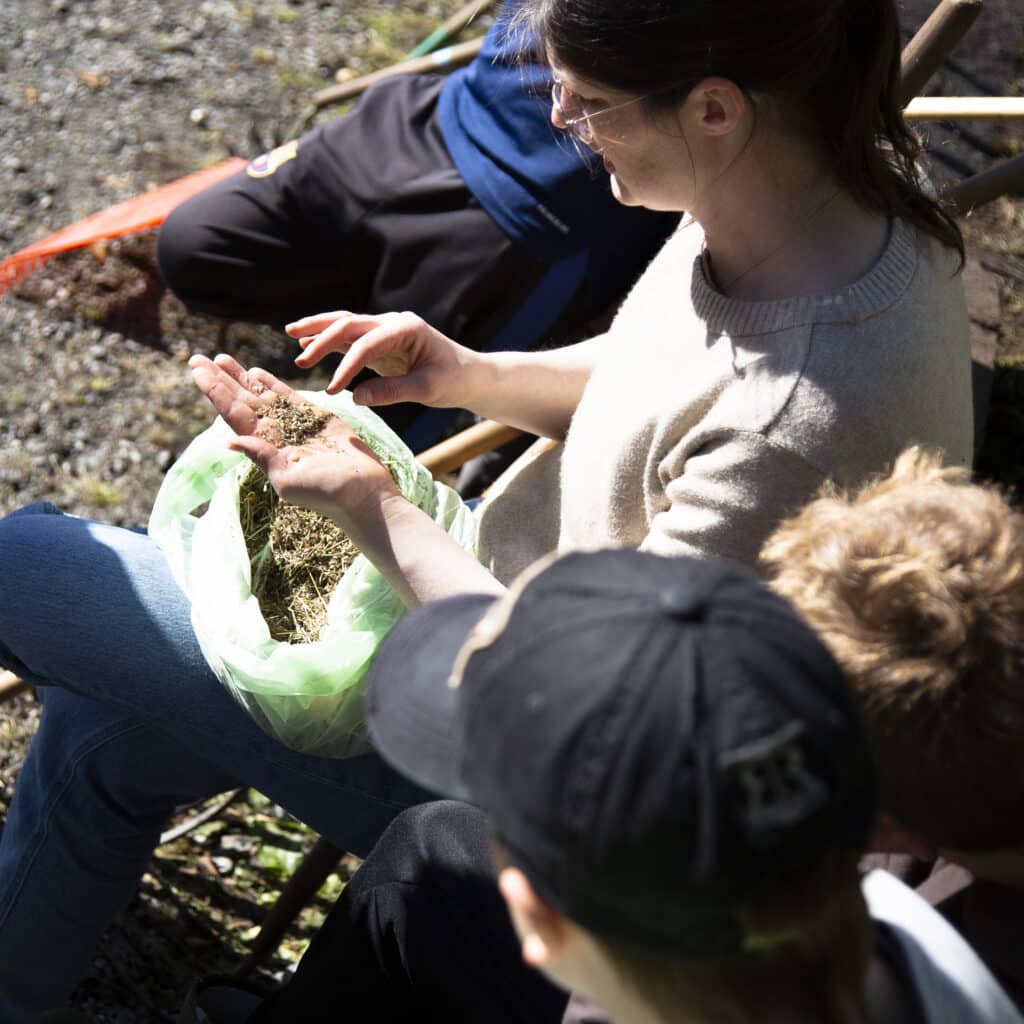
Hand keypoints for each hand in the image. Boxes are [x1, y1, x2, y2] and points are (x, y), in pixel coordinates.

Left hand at [189, 353, 400, 520]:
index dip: (213, 391)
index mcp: (264, 448)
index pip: (232, 413)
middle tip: (197, 357)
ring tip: (222, 358)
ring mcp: (295, 424)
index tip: (196, 369)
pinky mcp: (317, 418)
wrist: (364, 493)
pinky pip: (289, 397)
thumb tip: (229, 439)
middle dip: (219, 379)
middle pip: (240, 400)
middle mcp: (275, 434)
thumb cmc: (327, 492)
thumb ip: (261, 457)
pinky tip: (256, 372)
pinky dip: (272, 383)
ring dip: (241, 377)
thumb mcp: (288, 480)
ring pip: (261, 395)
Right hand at [287, 310, 476, 408]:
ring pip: (346, 324)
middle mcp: (392, 323)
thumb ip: (393, 391)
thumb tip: (356, 397)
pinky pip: (350, 338)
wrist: (470, 375)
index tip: (333, 390)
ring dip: (319, 329)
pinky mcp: (381, 342)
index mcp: (406, 328)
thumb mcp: (428, 389)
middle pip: (350, 324)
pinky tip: (307, 343)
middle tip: (301, 361)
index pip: (366, 344)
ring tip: (291, 333)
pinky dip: (329, 340)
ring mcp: (385, 330)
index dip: (347, 366)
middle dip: (323, 338)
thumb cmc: (453, 380)